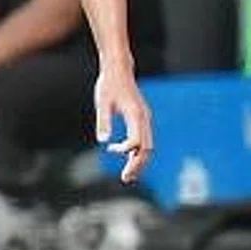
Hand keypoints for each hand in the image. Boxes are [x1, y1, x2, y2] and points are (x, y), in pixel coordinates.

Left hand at [94, 65, 153, 182]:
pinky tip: (127, 157)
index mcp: (135, 114)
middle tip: (126, 178)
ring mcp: (145, 120)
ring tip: (128, 175)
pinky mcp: (142, 120)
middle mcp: (144, 119)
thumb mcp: (102, 102)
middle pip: (147, 148)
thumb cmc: (109, 85)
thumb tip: (103, 141)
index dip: (125, 149)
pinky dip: (138, 153)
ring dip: (139, 162)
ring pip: (148, 147)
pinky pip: (145, 141)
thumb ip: (103, 121)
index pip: (137, 141)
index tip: (110, 149)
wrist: (119, 70)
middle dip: (138, 165)